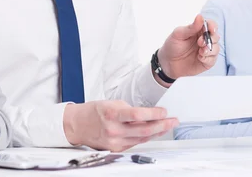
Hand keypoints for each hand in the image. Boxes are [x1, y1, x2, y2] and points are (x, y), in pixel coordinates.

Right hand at [63, 100, 178, 151]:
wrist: (77, 125)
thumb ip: (129, 110)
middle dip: (162, 125)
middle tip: (173, 121)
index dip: (154, 114)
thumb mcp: (111, 103)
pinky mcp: (116, 149)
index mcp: (112, 114)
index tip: (164, 111)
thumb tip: (147, 115)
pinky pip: (135, 143)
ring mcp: (115, 141)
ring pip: (142, 138)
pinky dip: (145, 137)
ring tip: (167, 126)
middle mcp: (113, 129)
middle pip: (144, 130)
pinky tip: (153, 132)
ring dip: (157, 132)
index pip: (138, 115)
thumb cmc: (93, 112)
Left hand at [157, 14, 219, 83]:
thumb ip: (190, 27)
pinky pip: (213, 59)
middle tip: (200, 42)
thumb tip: (200, 16)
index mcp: (198, 30)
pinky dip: (208, 58)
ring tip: (200, 52)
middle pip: (215, 36)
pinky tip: (200, 58)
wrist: (168, 63)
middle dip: (211, 39)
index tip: (211, 29)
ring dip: (210, 49)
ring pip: (217, 48)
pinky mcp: (207, 61)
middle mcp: (204, 39)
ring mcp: (206, 50)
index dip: (212, 26)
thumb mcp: (178, 35)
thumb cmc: (172, 46)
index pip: (210, 25)